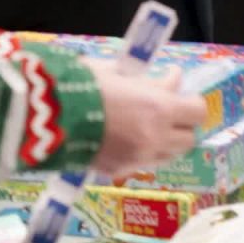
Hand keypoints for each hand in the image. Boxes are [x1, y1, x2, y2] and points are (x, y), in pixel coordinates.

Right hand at [88, 66, 207, 176]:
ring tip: (147, 126)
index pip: (197, 111)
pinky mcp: (116, 170)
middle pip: (189, 139)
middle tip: (166, 110)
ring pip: (168, 156)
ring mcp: (137, 158)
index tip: (175, 87)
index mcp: (159, 108)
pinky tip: (127, 139)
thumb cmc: (82, 85)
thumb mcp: (116, 72)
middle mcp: (155, 138)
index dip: (190, 100)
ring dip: (165, 141)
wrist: (46, 116)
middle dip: (181, 124)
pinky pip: (142, 164)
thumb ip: (145, 79)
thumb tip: (166, 79)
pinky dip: (142, 153)